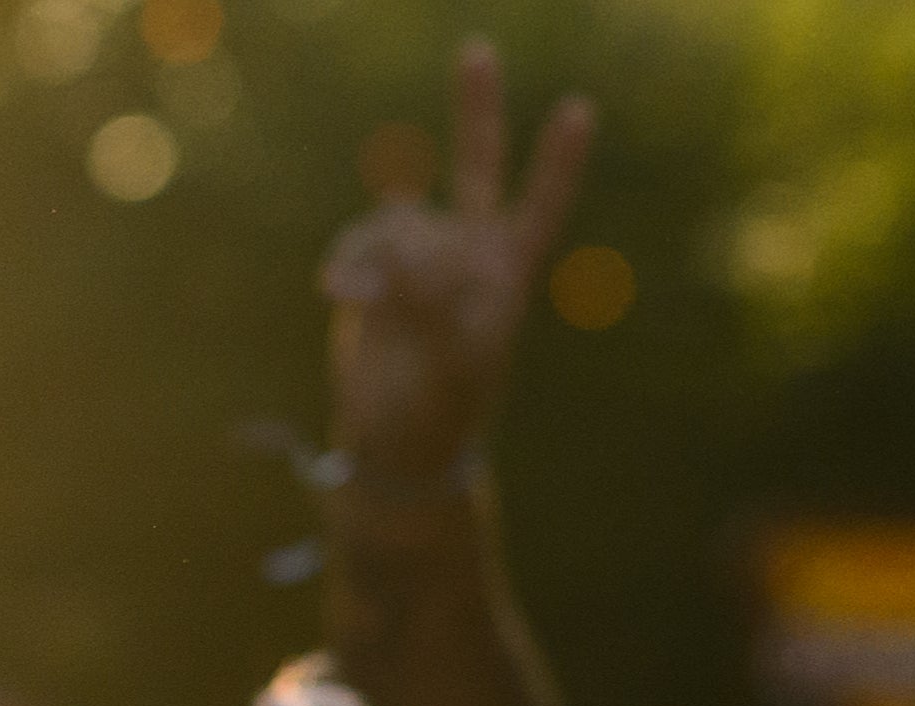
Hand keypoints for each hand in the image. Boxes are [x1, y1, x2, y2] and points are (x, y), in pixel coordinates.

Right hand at [322, 40, 595, 485]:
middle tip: (477, 50)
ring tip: (356, 299)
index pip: (539, 209)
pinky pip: (359, 244)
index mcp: (504, 278)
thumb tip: (400, 246)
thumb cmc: (439, 413)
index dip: (557, 163)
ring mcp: (418, 261)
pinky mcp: (373, 276)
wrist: (392, 447)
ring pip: (400, 219)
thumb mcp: (452, 362)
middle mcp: (465, 256)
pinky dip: (347, 264)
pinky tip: (336, 294)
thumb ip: (434, 298)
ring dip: (377, 253)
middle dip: (476, 111)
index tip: (579, 111)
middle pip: (478, 169)